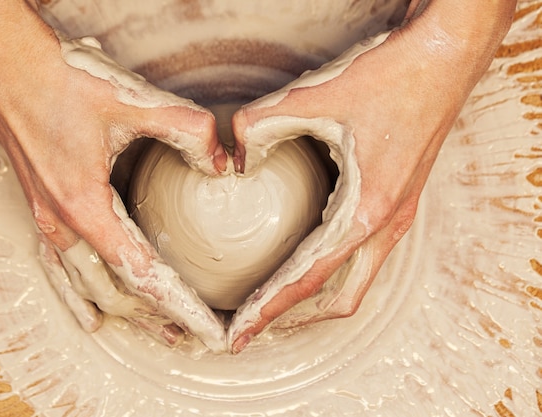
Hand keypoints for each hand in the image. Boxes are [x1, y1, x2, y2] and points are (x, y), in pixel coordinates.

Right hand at [0, 2, 227, 350]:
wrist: (6, 63)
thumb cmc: (61, 81)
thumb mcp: (132, 100)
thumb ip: (187, 129)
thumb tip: (223, 164)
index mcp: (85, 208)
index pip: (142, 276)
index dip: (180, 307)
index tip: (207, 332)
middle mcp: (63, 224)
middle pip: (117, 292)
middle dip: (158, 318)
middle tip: (196, 335)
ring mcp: (47, 220)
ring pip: (90, 287)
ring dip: (127, 313)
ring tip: (161, 333)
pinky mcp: (42, 209)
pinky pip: (64, 270)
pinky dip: (84, 297)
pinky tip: (93, 314)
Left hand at [228, 0, 515, 352]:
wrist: (445, 58)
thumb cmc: (391, 77)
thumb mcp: (315, 96)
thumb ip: (261, 124)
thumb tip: (233, 157)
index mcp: (367, 212)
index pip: (307, 279)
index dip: (268, 310)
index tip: (239, 336)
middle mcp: (386, 225)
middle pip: (337, 298)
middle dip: (292, 318)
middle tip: (250, 326)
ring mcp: (397, 216)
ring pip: (355, 282)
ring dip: (314, 298)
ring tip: (274, 301)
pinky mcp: (398, 202)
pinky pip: (364, 255)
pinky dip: (332, 271)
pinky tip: (306, 255)